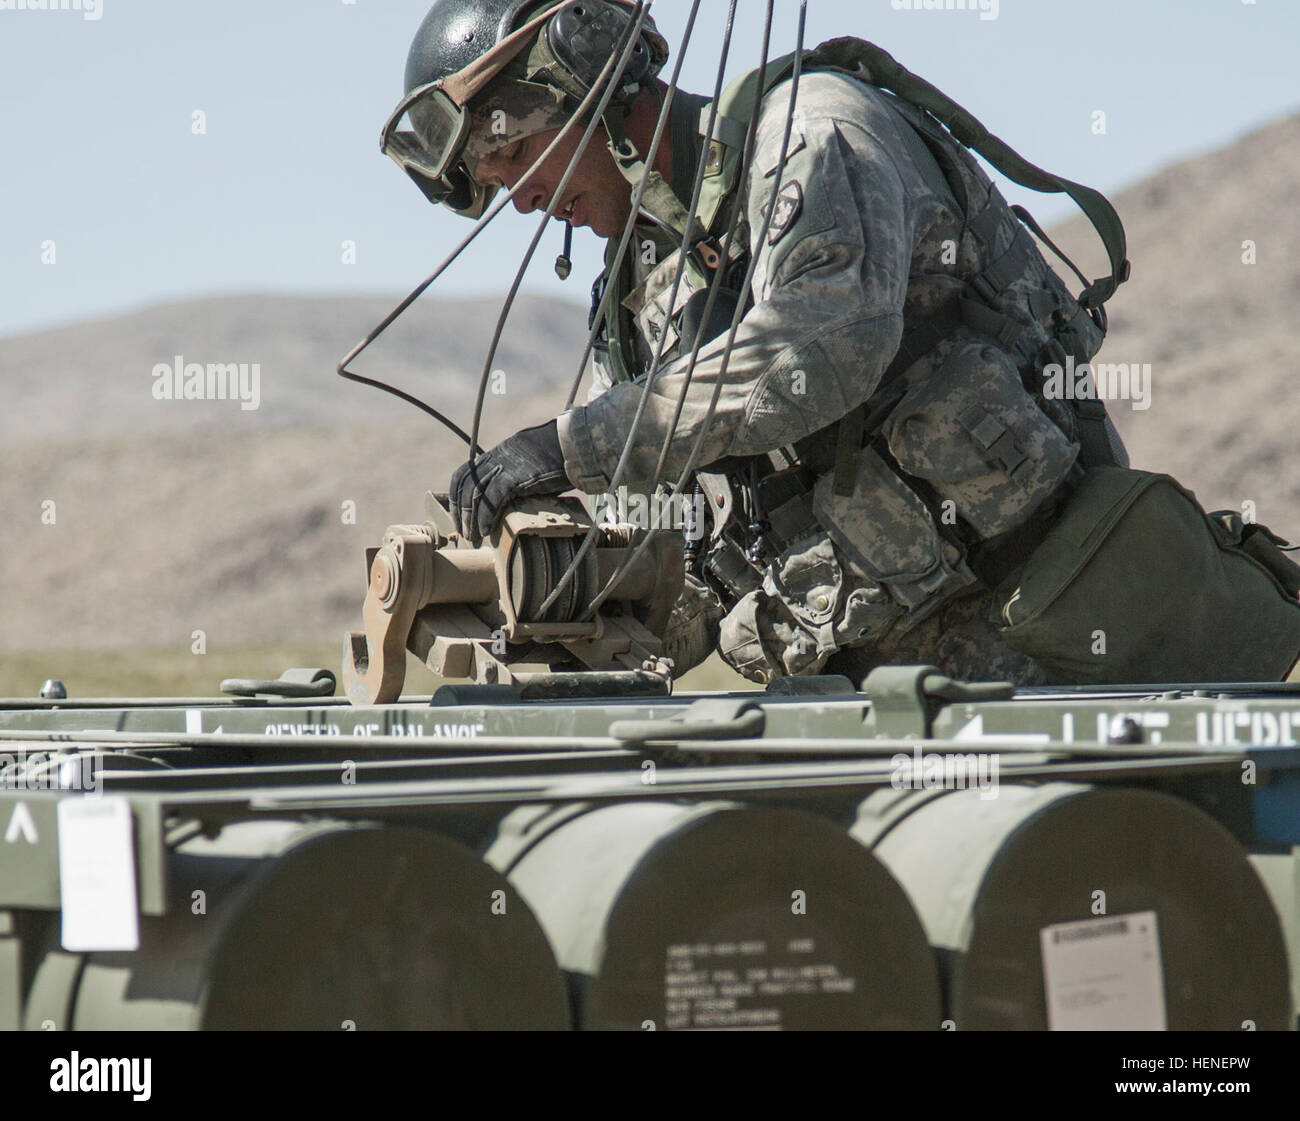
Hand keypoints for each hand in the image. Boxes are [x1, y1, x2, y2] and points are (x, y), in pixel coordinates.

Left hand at [448, 420, 569, 540]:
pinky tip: (487, 530)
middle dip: (461, 511)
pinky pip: (494, 499)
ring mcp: (505, 467)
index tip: (459, 514)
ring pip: (476, 493)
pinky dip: (487, 516)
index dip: (457, 496)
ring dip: (472, 518)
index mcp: (498, 454)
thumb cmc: (559, 455)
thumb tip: (516, 496)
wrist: (573, 444)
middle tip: (465, 532)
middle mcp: (496, 458)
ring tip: (474, 536)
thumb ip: (517, 475)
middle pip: (466, 485)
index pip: (465, 474)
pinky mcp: (516, 477)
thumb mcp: (530, 461)